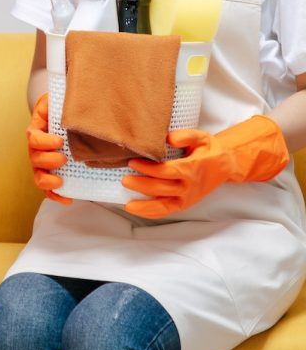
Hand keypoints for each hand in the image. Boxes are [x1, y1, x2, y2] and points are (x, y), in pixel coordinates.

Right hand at [27, 93, 71, 204]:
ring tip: (61, 181)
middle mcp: (36, 149)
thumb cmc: (63, 108)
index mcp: (36, 130)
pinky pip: (48, 190)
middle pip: (35, 159)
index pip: (33, 138)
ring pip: (38, 177)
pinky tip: (68, 199)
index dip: (44, 142)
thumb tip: (70, 102)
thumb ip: (60, 100)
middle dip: (49, 161)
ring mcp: (42, 163)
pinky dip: (56, 196)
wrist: (68, 119)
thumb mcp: (59, 99)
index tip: (59, 140)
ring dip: (48, 181)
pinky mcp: (52, 174)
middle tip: (64, 158)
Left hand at [123, 115, 288, 218]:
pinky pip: (168, 211)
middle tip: (124, 180)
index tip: (132, 163)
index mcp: (192, 168)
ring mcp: (188, 197)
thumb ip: (185, 136)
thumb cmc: (209, 149)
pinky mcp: (186, 203)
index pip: (167, 171)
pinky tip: (138, 211)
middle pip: (163, 188)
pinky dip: (153, 213)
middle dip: (142, 186)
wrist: (225, 165)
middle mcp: (190, 186)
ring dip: (145, 206)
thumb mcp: (201, 137)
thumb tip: (168, 138)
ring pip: (165, 205)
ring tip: (128, 205)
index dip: (149, 169)